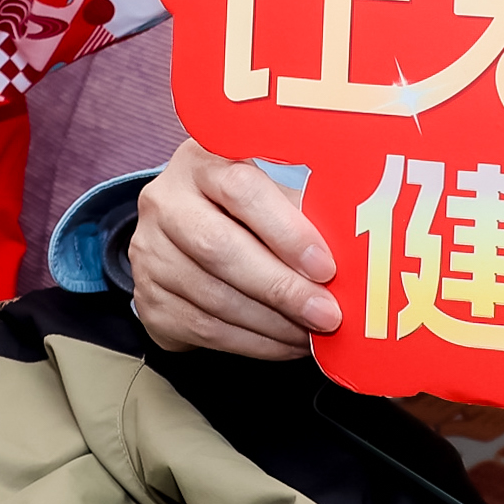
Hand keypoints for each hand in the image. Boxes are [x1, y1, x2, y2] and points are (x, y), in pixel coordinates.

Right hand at [129, 140, 342, 357]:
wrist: (183, 231)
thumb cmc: (244, 204)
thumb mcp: (269, 185)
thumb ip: (301, 205)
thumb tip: (356, 247)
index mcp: (201, 160)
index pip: (240, 189)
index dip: (285, 231)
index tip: (326, 266)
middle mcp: (164, 201)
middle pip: (219, 248)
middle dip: (281, 288)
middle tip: (326, 314)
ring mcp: (149, 252)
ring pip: (213, 297)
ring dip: (272, 324)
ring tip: (313, 333)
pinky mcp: (148, 298)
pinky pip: (204, 329)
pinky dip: (253, 343)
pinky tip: (285, 343)